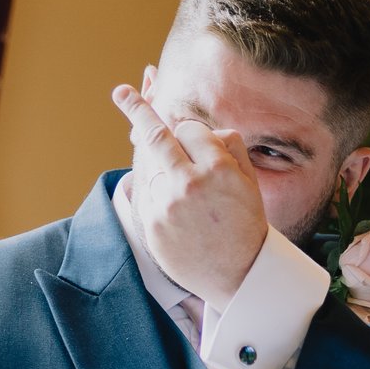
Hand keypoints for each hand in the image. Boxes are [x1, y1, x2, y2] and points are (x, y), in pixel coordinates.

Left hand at [111, 65, 267, 303]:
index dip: (193, 135)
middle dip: (136, 109)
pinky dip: (158, 196)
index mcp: (219, 168)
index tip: (187, 133)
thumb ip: (228, 147)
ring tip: (187, 201)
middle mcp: (189, 183)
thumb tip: (199, 127)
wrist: (238, 275)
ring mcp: (167, 205)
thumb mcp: (249, 181)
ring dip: (164, 173)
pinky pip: (148, 195)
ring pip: (153, 169)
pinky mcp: (152, 224)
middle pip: (156, 135)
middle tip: (120, 93)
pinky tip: (177, 215)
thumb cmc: (245, 223)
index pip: (190, 129)